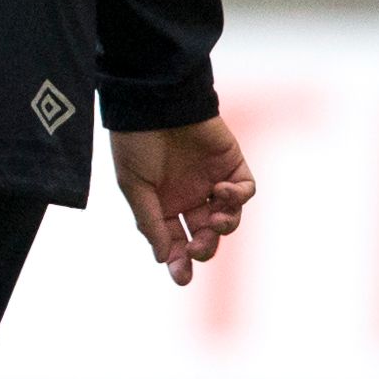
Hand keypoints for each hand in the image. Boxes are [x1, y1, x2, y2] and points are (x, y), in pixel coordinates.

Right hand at [110, 117, 255, 286]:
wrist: (155, 101)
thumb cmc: (136, 141)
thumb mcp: (134, 186)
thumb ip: (150, 222)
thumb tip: (164, 258)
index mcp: (161, 203)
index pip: (173, 240)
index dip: (178, 260)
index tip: (181, 277)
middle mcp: (188, 195)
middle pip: (203, 235)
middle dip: (203, 247)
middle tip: (197, 248)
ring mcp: (211, 181)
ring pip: (227, 218)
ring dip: (223, 227)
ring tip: (213, 220)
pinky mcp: (231, 165)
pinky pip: (244, 191)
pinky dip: (238, 198)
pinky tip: (222, 192)